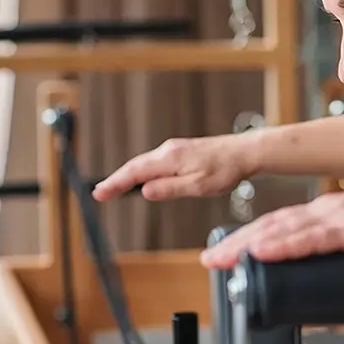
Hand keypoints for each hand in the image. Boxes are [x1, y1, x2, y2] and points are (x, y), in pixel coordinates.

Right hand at [92, 134, 257, 201]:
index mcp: (170, 159)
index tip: (99, 193)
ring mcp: (175, 149)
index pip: (135, 172)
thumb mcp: (198, 186)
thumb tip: (146, 191)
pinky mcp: (182, 151)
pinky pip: (156, 162)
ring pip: (146, 163)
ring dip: (129, 175)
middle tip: (100, 194)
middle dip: (117, 179)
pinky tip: (142, 180)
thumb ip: (170, 189)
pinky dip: (144, 171)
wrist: (244, 153)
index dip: (115, 183)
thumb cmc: (225, 170)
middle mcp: (169, 150)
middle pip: (136, 166)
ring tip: (114, 189)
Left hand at [199, 177, 343, 268]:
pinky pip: (312, 239)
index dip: (249, 238)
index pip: (281, 225)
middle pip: (272, 226)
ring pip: (284, 230)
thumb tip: (332, 267)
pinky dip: (284, 245)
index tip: (227, 252)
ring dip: (248, 244)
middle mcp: (328, 210)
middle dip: (237, 242)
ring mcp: (340, 218)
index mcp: (330, 212)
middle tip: (211, 260)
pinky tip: (263, 252)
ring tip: (222, 258)